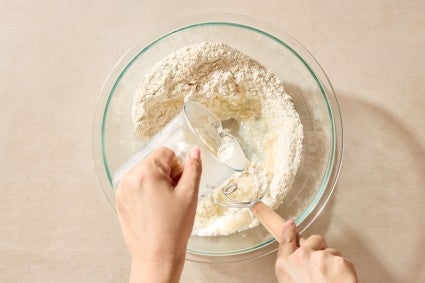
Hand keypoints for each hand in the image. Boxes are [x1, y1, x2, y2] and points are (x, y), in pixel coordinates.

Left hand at [115, 147, 201, 282]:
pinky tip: (154, 209)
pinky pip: (136, 186)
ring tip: (163, 205)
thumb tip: (194, 151)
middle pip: (154, 162)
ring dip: (156, 183)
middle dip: (166, 175)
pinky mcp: (120, 201)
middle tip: (173, 196)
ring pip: (145, 174)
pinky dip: (146, 192)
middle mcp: (129, 177)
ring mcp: (122, 190)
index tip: (179, 184)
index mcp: (146, 171)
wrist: (156, 256)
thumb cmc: (173, 228)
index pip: (166, 153)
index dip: (177, 167)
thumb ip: (193, 168)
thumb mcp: (189, 194)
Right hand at [275, 220, 357, 282]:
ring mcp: (322, 257)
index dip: (289, 231)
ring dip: (333, 262)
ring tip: (332, 280)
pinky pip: (344, 261)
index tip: (291, 224)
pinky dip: (344, 270)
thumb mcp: (290, 282)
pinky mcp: (340, 261)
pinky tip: (341, 281)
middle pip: (313, 240)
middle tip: (322, 265)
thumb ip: (294, 269)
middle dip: (319, 248)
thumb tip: (300, 264)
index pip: (286, 241)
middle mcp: (302, 256)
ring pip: (331, 251)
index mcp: (286, 265)